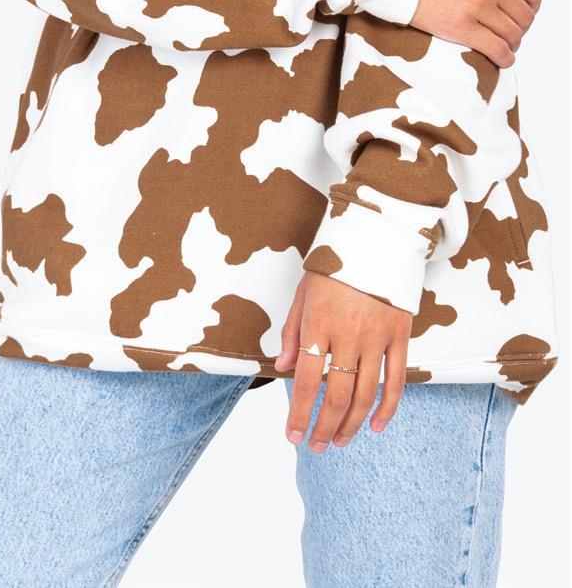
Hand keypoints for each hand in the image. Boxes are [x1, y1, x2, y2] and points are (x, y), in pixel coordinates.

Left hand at [274, 272, 411, 450]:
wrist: (377, 238)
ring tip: (339, 440)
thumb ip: (293, 332)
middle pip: (337, 395)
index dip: (300, 414)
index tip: (293, 434)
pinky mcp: (400, 336)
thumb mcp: (303, 292)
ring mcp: (377, 336)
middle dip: (324, 427)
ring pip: (365, 395)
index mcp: (319, 322)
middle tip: (316, 445)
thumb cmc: (335, 266)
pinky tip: (375, 426)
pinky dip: (387, 408)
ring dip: (351, 424)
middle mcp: (349, 333)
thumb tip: (283, 367)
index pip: (308, 381)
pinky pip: (396, 381)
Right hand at [411, 0, 542, 65]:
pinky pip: (495, 49)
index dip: (531, 1)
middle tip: (513, 26)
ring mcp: (477, 6)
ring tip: (506, 42)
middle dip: (522, 23)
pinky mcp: (460, 27)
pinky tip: (503, 58)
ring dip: (514, 40)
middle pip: (524, 13)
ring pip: (513, 32)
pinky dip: (505, 57)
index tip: (525, 8)